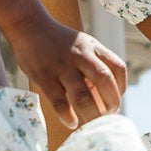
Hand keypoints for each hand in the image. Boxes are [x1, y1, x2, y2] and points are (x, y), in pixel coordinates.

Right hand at [9, 16, 126, 129]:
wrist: (29, 26)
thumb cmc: (58, 42)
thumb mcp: (82, 45)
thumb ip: (94, 65)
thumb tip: (105, 98)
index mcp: (93, 47)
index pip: (118, 68)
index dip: (121, 87)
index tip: (115, 100)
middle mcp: (80, 55)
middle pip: (104, 81)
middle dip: (111, 103)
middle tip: (108, 116)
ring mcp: (62, 66)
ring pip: (82, 96)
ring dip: (92, 114)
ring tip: (93, 124)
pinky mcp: (44, 76)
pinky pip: (59, 101)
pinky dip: (67, 116)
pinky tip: (72, 123)